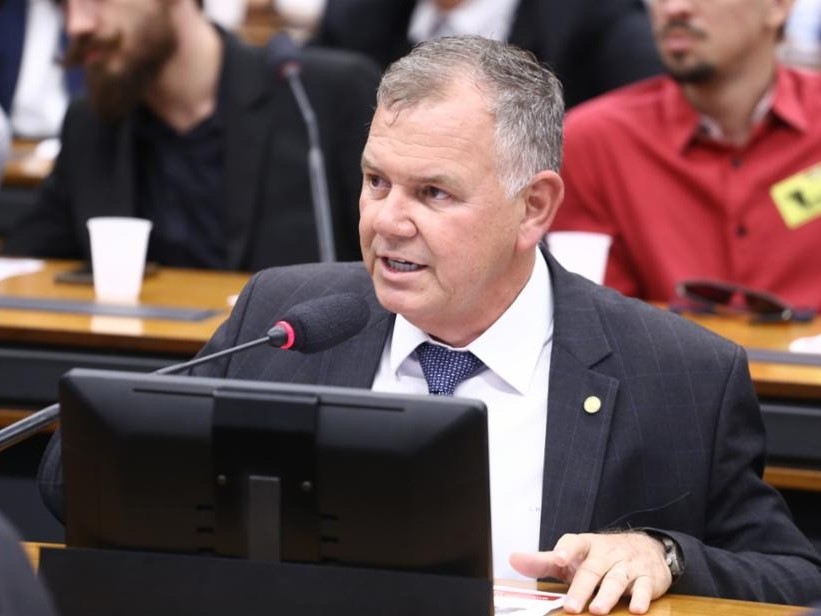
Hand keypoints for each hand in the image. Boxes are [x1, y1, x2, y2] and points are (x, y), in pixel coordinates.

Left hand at [509, 532, 671, 614]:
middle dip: (582, 588)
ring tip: (597, 610)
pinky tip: (636, 609)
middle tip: (571, 606)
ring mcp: (628, 565)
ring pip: (617, 579)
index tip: (558, 559)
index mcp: (586, 546)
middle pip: (593, 569)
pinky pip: (645, 588)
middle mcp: (607, 553)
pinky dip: (641, 598)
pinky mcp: (648, 578)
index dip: (566, 551)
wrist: (646, 547)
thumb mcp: (573, 555)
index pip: (574, 544)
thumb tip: (513, 559)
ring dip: (608, 595)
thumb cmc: (601, 556)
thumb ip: (544, 561)